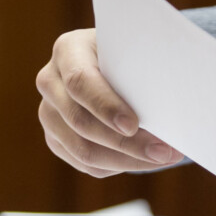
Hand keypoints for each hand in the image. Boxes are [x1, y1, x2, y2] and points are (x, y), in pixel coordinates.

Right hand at [36, 28, 182, 177]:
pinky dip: (118, 165)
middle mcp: (50, 82)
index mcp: (67, 50)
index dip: (105, 106)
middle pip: (81, 122)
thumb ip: (141, 71)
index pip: (79, 82)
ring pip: (82, 150)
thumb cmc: (128, 54)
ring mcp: (49, 114)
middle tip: (163, 151)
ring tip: (162, 158)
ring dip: (126, 160)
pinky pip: (85, 164)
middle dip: (125, 142)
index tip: (133, 125)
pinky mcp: (56, 139)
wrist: (112, 63)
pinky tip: (144, 160)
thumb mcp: (132, 51)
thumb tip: (166, 110)